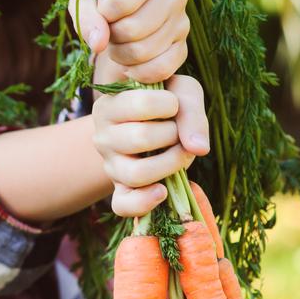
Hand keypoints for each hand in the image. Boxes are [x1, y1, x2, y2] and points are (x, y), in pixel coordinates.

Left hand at [67, 0, 190, 85]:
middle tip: (108, 31)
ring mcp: (182, 22)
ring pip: (143, 52)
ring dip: (120, 55)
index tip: (101, 10)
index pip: (122, 1)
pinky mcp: (183, 47)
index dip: (102, 13)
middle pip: (133, 29)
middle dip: (111, 36)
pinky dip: (138, 73)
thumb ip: (86, 13)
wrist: (125, 10)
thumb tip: (99, 43)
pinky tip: (129, 64)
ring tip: (117, 42)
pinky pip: (160, 69)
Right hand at [91, 75, 209, 216]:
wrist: (156, 127)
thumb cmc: (168, 104)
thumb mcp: (182, 93)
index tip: (173, 104)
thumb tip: (198, 148)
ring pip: (137, 174)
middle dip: (173, 134)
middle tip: (178, 131)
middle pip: (141, 139)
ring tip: (180, 153)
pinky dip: (145, 202)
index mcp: (109, 106)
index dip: (169, 104)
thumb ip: (191, 112)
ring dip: (171, 163)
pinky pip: (123, 205)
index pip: (140, 104)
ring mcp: (110, 166)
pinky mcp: (120, 191)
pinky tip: (163, 191)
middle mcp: (102, 137)